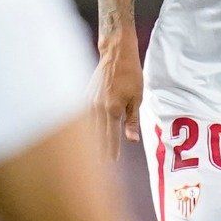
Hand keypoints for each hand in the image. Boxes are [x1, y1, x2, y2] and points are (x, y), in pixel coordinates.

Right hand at [89, 28, 142, 159]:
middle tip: (98, 166)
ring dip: (90, 141)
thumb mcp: (136, 98)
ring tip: (90, 155)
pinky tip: (85, 134)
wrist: (115, 55)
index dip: (111, 150)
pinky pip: (83, 116)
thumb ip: (132, 121)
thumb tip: (132, 140)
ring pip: (87, 127)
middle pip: (97, 135)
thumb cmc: (130, 75)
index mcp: (112, 110)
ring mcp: (88, 102)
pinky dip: (85, 126)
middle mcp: (97, 108)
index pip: (111, 136)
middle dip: (98, 150)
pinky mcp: (84, 96)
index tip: (111, 162)